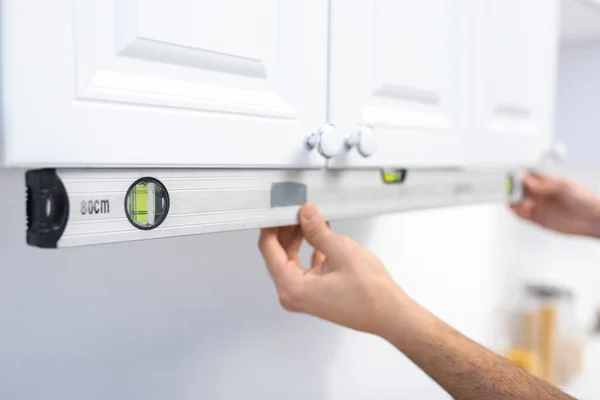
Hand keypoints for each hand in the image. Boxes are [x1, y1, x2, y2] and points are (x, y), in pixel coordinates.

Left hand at [258, 203, 409, 335]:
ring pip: (291, 260)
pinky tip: (320, 235)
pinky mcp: (314, 294)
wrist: (389, 314)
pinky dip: (309, 250)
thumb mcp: (341, 250)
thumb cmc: (369, 292)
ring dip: (298, 239)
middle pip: (278, 254)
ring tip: (309, 219)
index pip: (268, 249)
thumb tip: (305, 214)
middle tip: (295, 209)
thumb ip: (317, 230)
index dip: (271, 226)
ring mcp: (302, 296)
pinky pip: (303, 268)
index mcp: (292, 286)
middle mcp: (292, 294)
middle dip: (286, 230)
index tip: (276, 209)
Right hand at [511, 173, 599, 237]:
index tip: (513, 175)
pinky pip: (521, 215)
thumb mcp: (564, 187)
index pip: (528, 177)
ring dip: (513, 200)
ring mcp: (539, 207)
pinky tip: (516, 208)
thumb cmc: (584, 201)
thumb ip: (544, 185)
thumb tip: (528, 181)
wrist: (591, 220)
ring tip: (513, 199)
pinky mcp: (538, 219)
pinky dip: (516, 211)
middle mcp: (541, 194)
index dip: (520, 175)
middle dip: (513, 187)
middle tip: (509, 187)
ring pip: (519, 202)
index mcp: (547, 183)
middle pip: (520, 189)